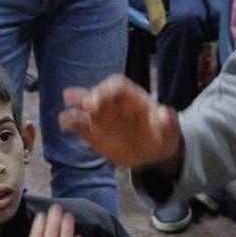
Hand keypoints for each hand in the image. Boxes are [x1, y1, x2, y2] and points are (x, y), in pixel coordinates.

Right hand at [59, 74, 182, 171]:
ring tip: (68, 110)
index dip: (109, 89)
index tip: (104, 97)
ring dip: (76, 105)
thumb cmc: (161, 133)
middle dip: (91, 96)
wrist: (151, 151)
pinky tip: (66, 125)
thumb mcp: (169, 128)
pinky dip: (71, 122)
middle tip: (87, 105)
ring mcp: (101, 117)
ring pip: (83, 105)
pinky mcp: (92, 132)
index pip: (117, 85)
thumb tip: (166, 114)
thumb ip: (168, 120)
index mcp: (131, 96)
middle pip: (98, 92)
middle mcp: (112, 103)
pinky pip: (78, 124)